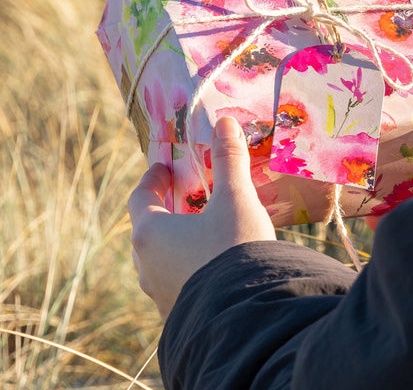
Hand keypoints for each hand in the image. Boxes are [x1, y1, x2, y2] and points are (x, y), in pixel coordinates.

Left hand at [128, 116, 275, 319]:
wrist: (247, 315)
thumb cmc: (235, 247)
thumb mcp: (236, 199)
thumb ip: (229, 159)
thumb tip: (225, 122)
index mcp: (150, 232)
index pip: (140, 197)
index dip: (153, 178)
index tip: (164, 168)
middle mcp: (146, 264)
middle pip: (149, 227)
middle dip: (167, 209)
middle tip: (188, 197)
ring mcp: (159, 293)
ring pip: (161, 258)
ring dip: (177, 241)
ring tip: (203, 231)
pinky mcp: (177, 313)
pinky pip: (176, 281)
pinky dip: (188, 267)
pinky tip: (212, 265)